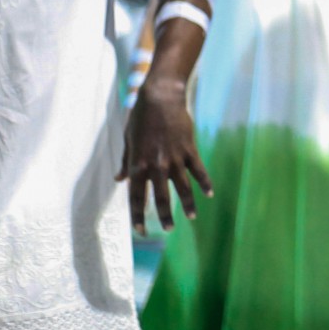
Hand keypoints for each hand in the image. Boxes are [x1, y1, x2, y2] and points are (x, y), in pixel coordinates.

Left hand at [119, 77, 211, 232]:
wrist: (161, 98)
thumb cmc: (140, 118)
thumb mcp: (128, 140)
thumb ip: (125, 161)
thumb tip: (119, 179)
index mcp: (137, 165)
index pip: (136, 198)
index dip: (138, 216)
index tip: (141, 231)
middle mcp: (155, 166)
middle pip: (160, 198)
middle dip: (164, 216)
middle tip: (168, 230)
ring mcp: (174, 158)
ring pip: (182, 188)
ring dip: (186, 205)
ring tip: (191, 218)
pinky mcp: (189, 150)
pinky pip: (198, 170)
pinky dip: (204, 183)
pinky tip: (209, 194)